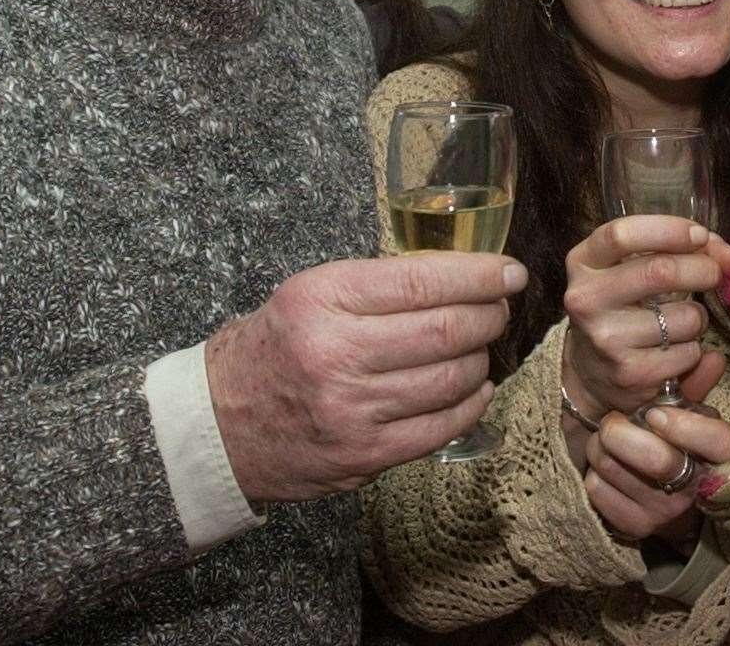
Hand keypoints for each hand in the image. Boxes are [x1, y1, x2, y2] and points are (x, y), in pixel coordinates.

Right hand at [207, 252, 527, 501]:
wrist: (219, 425)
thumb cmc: (277, 346)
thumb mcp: (311, 294)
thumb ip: (378, 284)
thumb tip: (462, 275)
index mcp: (322, 300)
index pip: (423, 280)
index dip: (480, 275)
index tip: (509, 272)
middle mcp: (336, 354)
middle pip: (446, 330)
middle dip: (489, 315)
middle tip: (501, 307)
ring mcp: (352, 411)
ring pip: (451, 378)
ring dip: (481, 358)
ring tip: (482, 344)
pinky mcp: (364, 456)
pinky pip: (440, 427)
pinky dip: (470, 403)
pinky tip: (475, 387)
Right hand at [561, 216, 729, 417]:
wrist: (590, 373)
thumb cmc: (623, 306)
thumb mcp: (632, 268)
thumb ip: (683, 250)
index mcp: (583, 263)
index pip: (621, 235)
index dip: (668, 230)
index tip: (698, 236)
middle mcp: (587, 299)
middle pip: (661, 271)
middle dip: (703, 269)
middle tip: (714, 273)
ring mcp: (606, 339)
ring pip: (685, 316)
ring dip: (698, 316)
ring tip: (681, 321)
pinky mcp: (629, 374)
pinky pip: (688, 353)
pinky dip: (694, 350)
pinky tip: (675, 351)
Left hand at [582, 358, 729, 542]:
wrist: (661, 498)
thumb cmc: (673, 442)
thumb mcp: (686, 414)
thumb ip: (694, 384)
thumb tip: (711, 356)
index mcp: (716, 455)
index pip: (717, 442)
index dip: (685, 425)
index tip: (655, 413)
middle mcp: (694, 487)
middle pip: (656, 458)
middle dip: (621, 430)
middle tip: (613, 421)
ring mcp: (665, 511)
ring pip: (614, 467)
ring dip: (599, 446)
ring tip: (607, 441)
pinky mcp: (635, 527)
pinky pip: (597, 489)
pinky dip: (593, 473)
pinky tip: (605, 469)